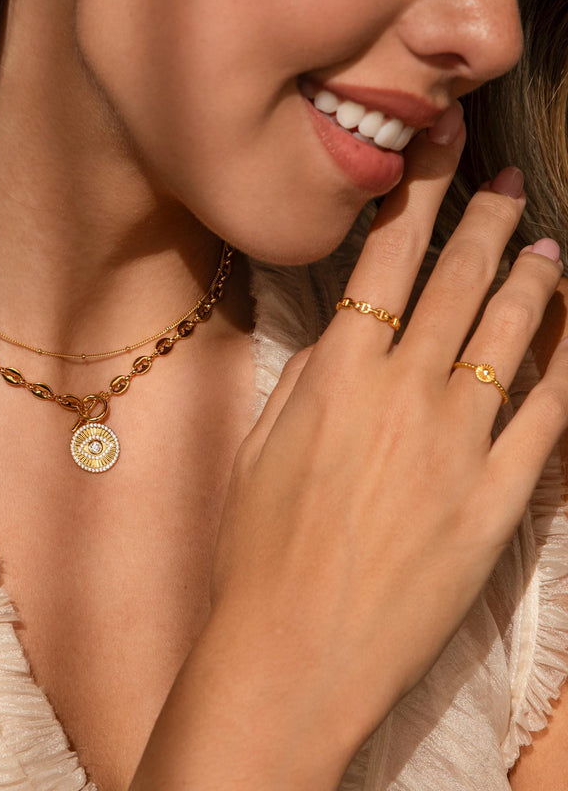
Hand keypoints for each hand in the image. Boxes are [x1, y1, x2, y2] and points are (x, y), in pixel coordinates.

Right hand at [212, 102, 567, 762]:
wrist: (293, 646)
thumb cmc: (257, 544)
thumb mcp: (263, 441)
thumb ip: (310, 377)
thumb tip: (347, 330)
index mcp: (337, 373)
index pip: (386, 258)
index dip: (416, 194)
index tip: (437, 147)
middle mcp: (404, 392)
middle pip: (455, 284)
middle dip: (484, 222)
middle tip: (507, 182)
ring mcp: (458, 444)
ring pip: (507, 337)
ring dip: (530, 282)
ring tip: (546, 245)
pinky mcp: (496, 499)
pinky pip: (545, 417)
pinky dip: (564, 367)